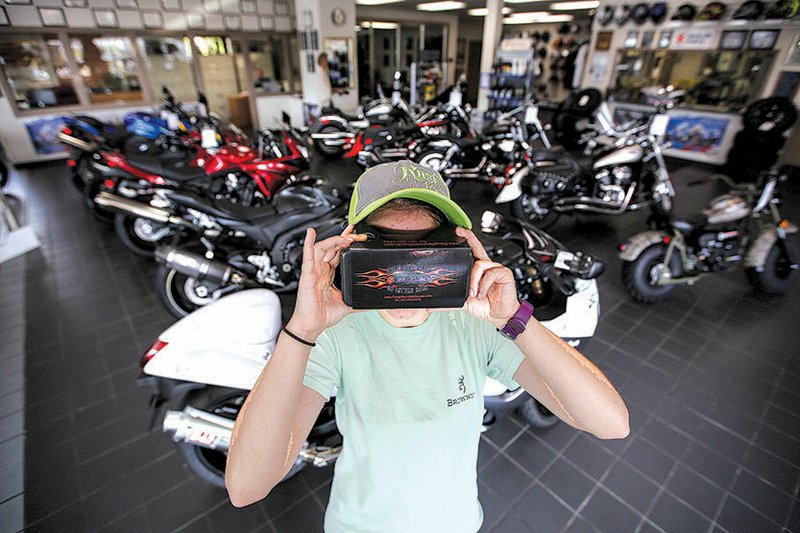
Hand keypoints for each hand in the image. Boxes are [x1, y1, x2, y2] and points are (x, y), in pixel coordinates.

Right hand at [287, 225, 365, 339]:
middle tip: (357, 235)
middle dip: (345, 238)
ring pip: (322, 248)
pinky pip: (308, 256)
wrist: (312, 325)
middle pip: (332, 247)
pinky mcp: (308, 275)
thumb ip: (359, 301)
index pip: (337, 252)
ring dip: (335, 240)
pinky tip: (311, 233)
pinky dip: (309, 243)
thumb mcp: (347, 305)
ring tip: (347, 237)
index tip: (356, 236)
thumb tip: (372, 302)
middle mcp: (321, 270)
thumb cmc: (323, 315)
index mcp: (328, 274)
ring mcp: (314, 271)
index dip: (346, 242)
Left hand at [456, 227, 519, 327]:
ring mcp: (496, 268)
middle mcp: (487, 266)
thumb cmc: (485, 305)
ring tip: (473, 293)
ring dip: (473, 280)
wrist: (500, 315)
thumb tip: (431, 307)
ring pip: (479, 265)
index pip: (472, 251)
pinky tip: (482, 294)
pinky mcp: (504, 273)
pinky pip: (490, 274)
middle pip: (478, 248)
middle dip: (470, 238)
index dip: (467, 239)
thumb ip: (451, 301)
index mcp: (478, 270)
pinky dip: (483, 285)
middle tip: (460, 232)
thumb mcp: (465, 302)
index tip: (458, 231)